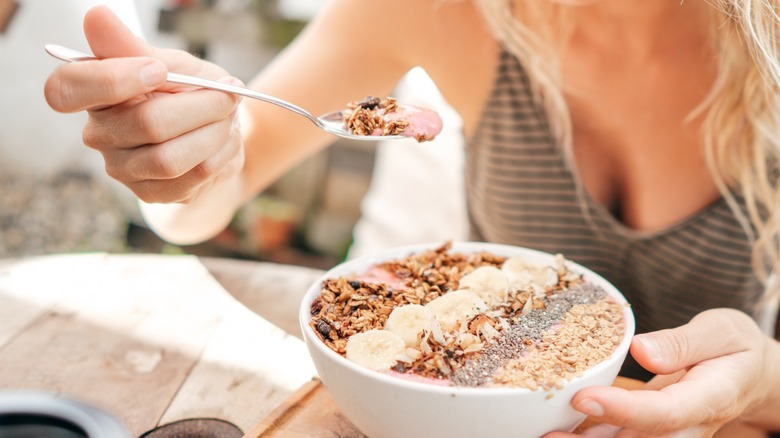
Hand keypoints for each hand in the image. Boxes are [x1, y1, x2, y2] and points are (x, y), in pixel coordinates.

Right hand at [44, 5, 243, 203]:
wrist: (216, 137)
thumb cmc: (185, 94)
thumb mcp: (168, 64)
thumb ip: (134, 49)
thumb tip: (96, 17)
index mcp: (93, 94)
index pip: (66, 90)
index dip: (112, 80)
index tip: (158, 71)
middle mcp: (99, 134)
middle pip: (146, 122)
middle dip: (202, 104)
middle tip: (228, 93)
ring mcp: (123, 168)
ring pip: (171, 157)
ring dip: (215, 131)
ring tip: (229, 116)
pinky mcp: (152, 193)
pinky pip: (194, 175)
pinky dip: (221, 152)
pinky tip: (225, 139)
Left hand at [545, 308, 776, 436]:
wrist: (750, 375)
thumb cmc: (736, 349)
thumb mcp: (721, 332)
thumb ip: (683, 342)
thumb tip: (641, 350)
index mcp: (709, 400)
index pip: (663, 414)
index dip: (622, 411)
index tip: (583, 397)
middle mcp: (686, 426)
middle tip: (549, 432)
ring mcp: (667, 433)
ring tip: (543, 434)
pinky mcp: (650, 429)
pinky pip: (617, 437)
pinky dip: (587, 434)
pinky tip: (556, 428)